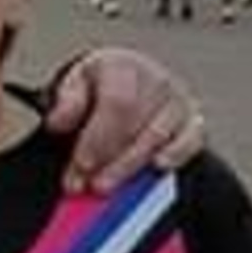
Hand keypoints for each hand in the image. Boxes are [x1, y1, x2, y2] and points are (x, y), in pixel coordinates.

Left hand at [44, 47, 205, 191]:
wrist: (128, 87)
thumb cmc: (100, 90)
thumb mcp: (75, 87)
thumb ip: (66, 102)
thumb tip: (58, 121)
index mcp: (123, 66)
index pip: (117, 102)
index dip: (98, 137)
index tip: (81, 163)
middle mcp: (156, 80)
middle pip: (136, 122)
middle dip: (108, 158)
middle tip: (85, 183)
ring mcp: (178, 101)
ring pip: (158, 136)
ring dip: (129, 166)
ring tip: (104, 186)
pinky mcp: (193, 122)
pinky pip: (189, 141)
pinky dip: (173, 157)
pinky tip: (154, 169)